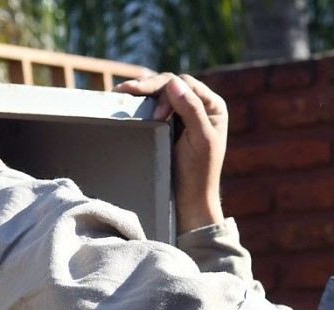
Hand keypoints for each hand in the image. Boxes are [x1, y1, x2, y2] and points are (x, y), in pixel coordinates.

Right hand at [115, 73, 227, 232]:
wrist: (189, 201)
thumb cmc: (198, 174)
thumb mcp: (200, 141)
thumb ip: (191, 110)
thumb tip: (173, 83)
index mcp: (212, 106)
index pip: (184, 84)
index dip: (166, 92)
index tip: (156, 118)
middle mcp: (199, 106)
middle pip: (171, 84)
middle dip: (150, 88)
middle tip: (126, 93)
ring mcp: (183, 114)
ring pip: (160, 93)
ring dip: (142, 92)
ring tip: (121, 92)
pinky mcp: (169, 125)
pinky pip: (154, 106)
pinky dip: (141, 103)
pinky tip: (126, 101)